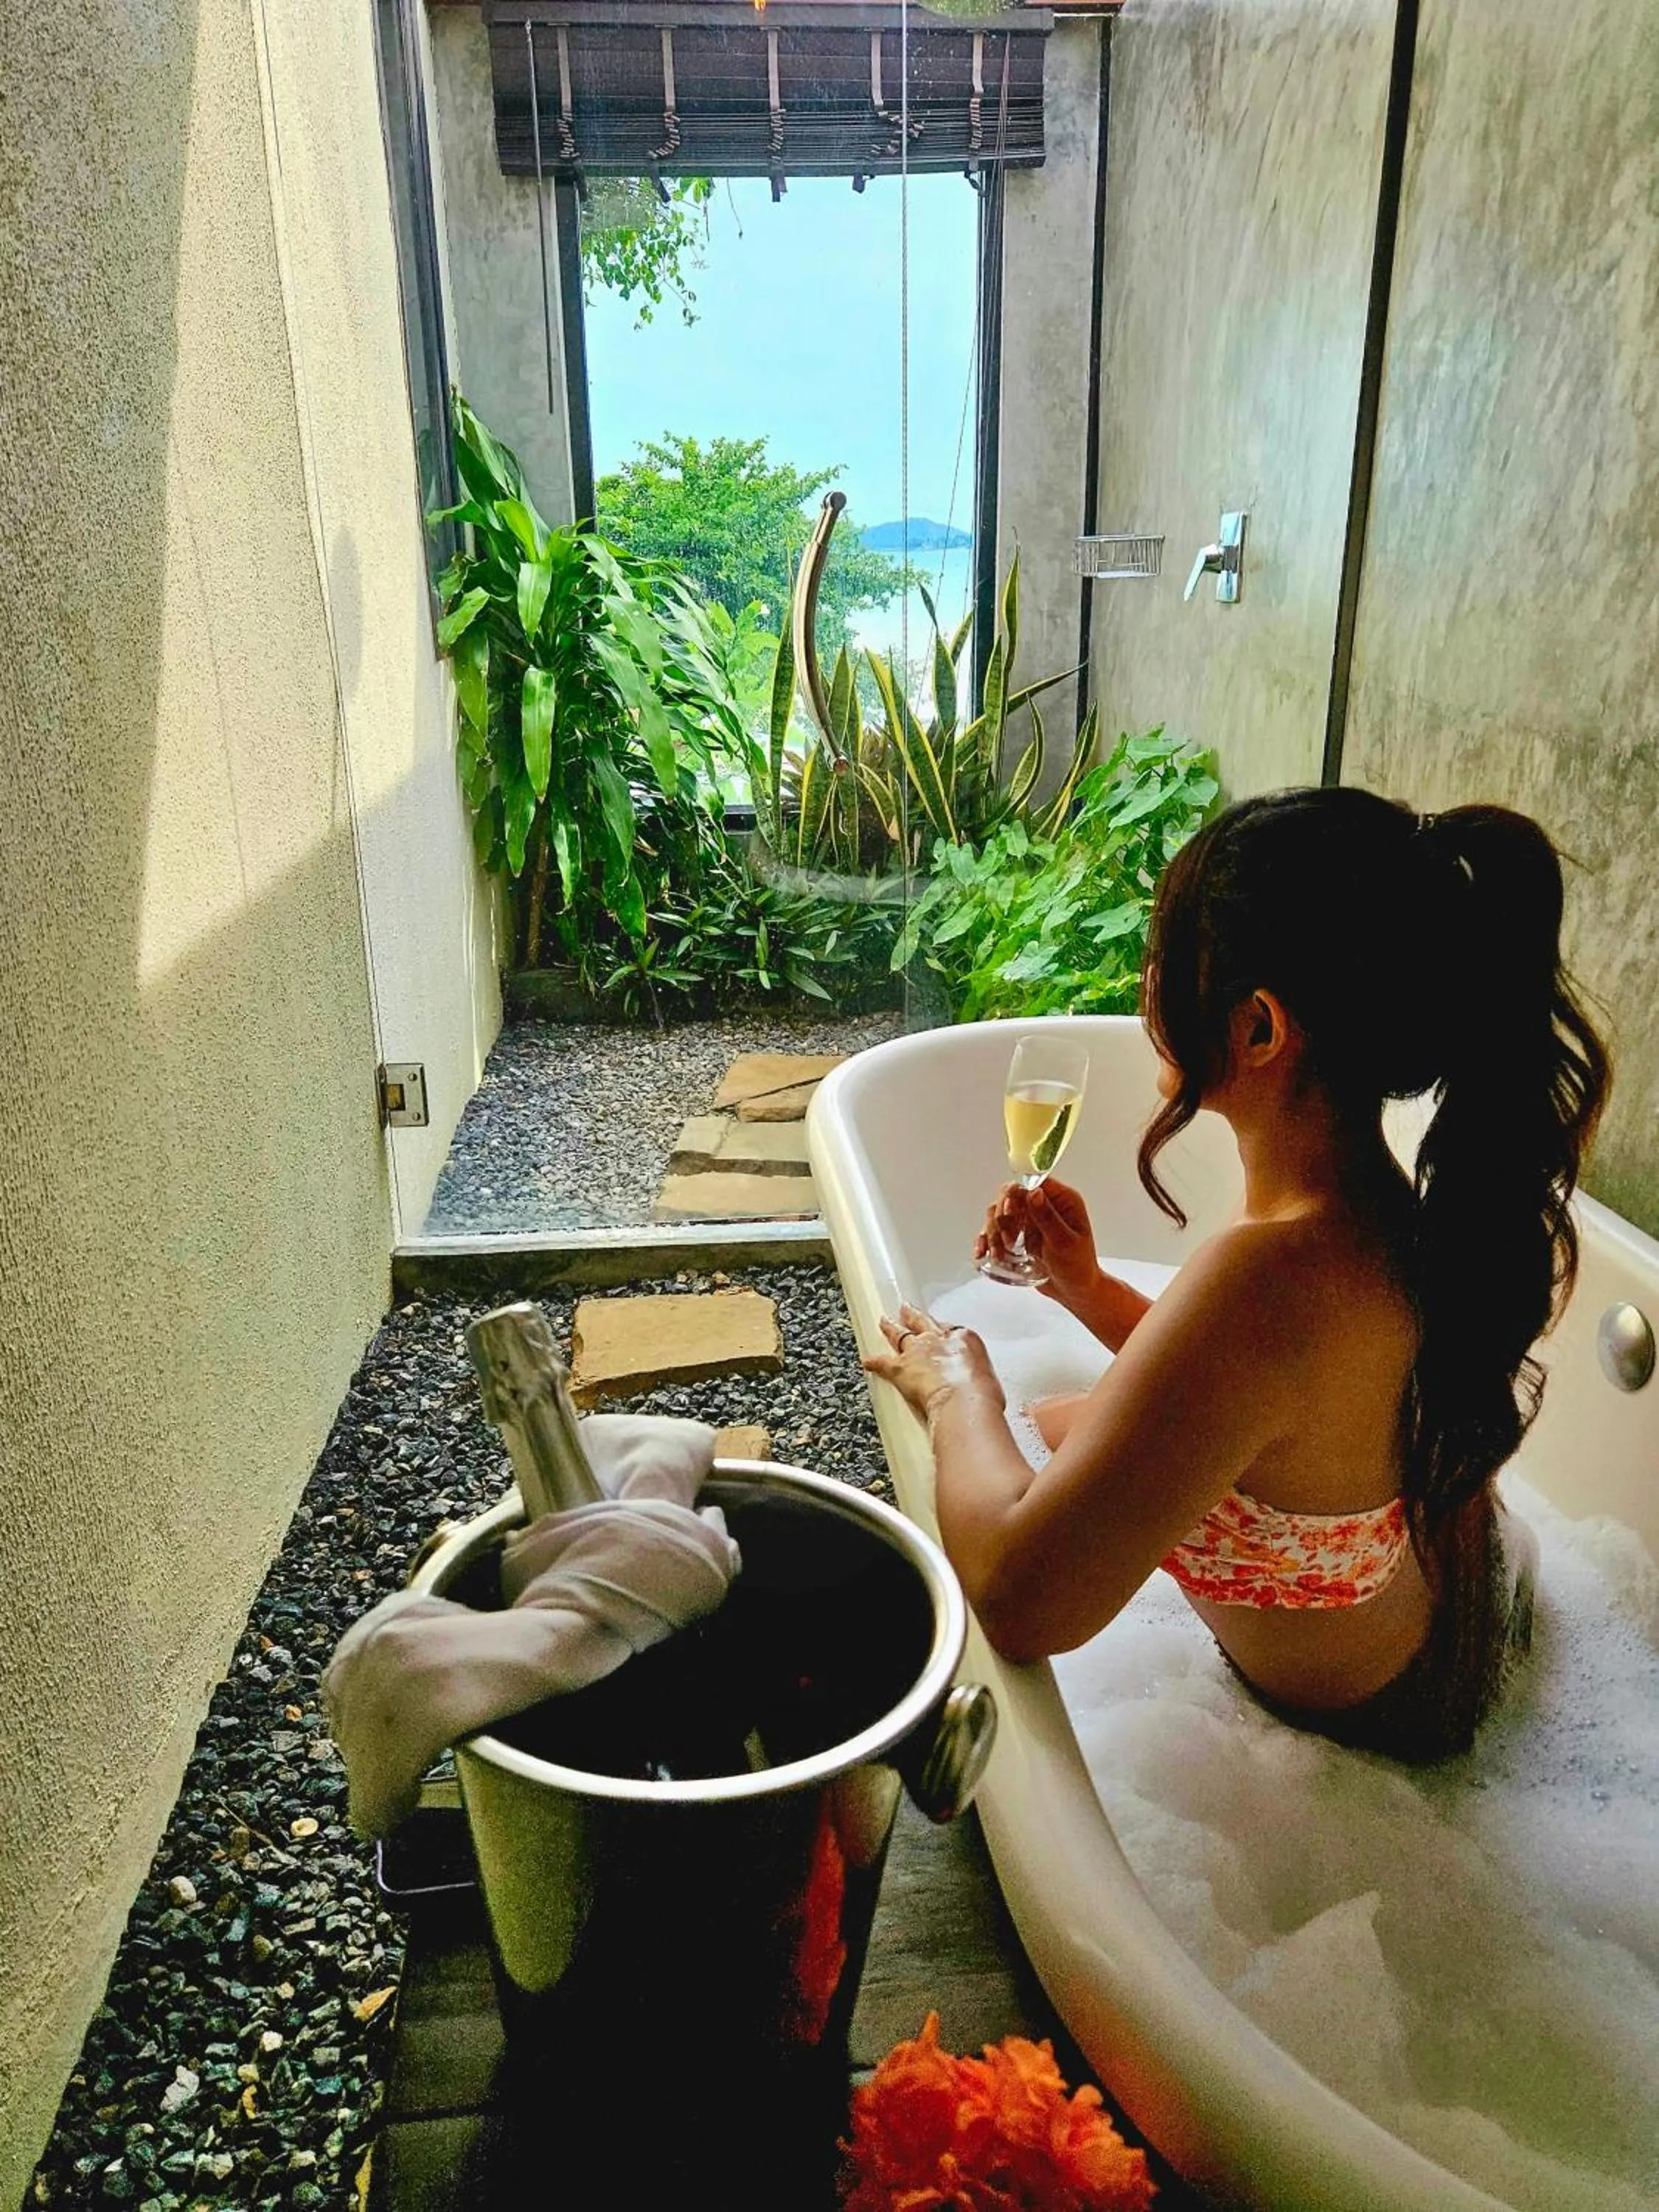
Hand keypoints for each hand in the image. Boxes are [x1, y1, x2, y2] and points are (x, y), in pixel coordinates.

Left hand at [862, 1303, 1004, 1425]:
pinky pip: (883, 1362)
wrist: (963, 1401)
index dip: (940, 1329)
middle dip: (912, 1315)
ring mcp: (917, 1351)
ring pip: (900, 1335)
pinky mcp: (900, 1368)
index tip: (938, 1329)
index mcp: (963, 1339)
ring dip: (891, 1328)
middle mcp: (937, 1340)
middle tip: (905, 1307)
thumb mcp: (988, 1379)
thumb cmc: (981, 1393)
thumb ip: (978, 1377)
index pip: (949, 1329)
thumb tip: (979, 1388)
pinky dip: (874, 1362)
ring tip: (884, 1321)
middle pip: (921, 1323)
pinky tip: (867, 1361)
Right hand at [975, 1179, 1102, 1310]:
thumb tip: (1033, 1192)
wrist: (1074, 1291)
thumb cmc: (1077, 1266)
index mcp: (1062, 1201)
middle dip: (1002, 1218)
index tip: (1008, 1211)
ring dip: (993, 1233)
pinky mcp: (1019, 1235)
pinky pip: (996, 1231)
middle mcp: (1043, 1206)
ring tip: (999, 1255)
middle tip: (1009, 1241)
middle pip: (1010, 1196)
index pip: (1033, 1183)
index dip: (1015, 1193)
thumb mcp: (1065, 1242)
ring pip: (999, 1214)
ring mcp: (1030, 1220)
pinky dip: (986, 1241)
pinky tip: (981, 1253)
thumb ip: (1048, 1218)